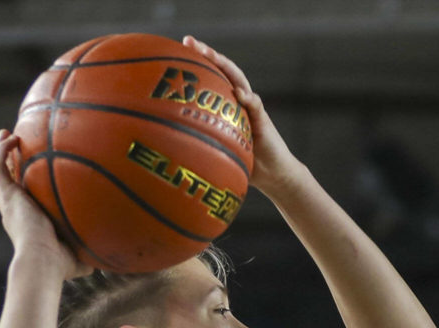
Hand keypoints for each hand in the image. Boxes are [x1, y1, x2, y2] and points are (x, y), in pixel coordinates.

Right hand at [0, 130, 91, 279]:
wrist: (43, 262)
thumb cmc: (61, 266)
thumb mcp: (79, 259)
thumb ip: (89, 255)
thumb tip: (105, 262)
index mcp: (28, 221)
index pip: (24, 196)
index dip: (25, 181)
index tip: (33, 168)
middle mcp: (15, 210)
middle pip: (7, 181)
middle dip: (9, 161)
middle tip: (14, 142)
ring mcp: (9, 203)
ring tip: (6, 134)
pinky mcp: (6, 197)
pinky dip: (0, 152)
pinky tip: (11, 138)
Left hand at [182, 36, 296, 195]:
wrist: (271, 174)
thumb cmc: (241, 166)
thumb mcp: (215, 155)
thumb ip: (197, 147)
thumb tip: (167, 152)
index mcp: (226, 106)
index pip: (210, 78)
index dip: (196, 64)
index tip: (177, 50)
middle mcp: (238, 101)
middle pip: (222, 70)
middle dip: (207, 53)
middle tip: (189, 41)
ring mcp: (251, 108)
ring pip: (239, 80)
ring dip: (225, 66)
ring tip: (211, 55)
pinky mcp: (264, 121)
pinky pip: (256, 106)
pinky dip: (249, 99)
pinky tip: (239, 94)